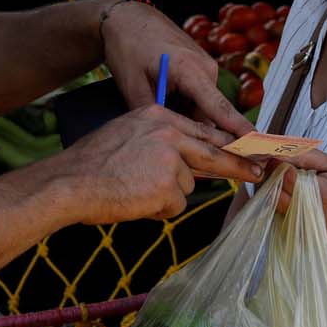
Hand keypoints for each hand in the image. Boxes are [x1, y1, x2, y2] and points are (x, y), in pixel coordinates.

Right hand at [64, 104, 261, 223]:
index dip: (224, 144)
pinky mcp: (168, 185)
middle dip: (238, 165)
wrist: (68, 182)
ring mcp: (170, 158)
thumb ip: (159, 141)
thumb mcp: (127, 135)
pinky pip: (174, 206)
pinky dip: (157, 210)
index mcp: (158, 115)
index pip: (201, 130)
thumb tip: (189, 160)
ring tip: (133, 191)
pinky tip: (134, 202)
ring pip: (187, 185)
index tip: (245, 151)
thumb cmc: (91, 164)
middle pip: (213, 152)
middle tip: (258, 173)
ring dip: (166, 196)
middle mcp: (169, 132)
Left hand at [101, 0, 253, 136]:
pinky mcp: (201, 67)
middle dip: (196, 132)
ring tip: (157, 111)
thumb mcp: (132, 85)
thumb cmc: (128, 46)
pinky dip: (184, 106)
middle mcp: (206, 68)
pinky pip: (198, 97)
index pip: (219, 108)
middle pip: (210, 114)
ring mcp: (205, 66)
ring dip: (186, 117)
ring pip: (202, 107)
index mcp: (190, 69)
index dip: (237, 130)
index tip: (255, 146)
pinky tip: (163, 101)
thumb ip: (153, 114)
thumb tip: (167, 139)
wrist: (128, 17)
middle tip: (173, 145)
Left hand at [280, 151, 326, 248]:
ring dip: (275, 192)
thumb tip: (277, 151)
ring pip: (273, 208)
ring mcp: (305, 232)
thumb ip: (305, 156)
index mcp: (322, 196)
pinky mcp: (300, 239)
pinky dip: (281, 206)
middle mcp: (311, 217)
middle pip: (274, 195)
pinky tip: (293, 198)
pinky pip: (280, 218)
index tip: (277, 157)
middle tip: (280, 169)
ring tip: (289, 183)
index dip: (277, 165)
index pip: (285, 178)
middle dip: (271, 179)